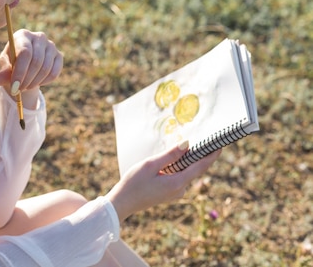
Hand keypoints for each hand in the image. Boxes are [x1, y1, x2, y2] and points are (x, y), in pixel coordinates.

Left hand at [0, 29, 62, 107]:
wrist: (26, 64)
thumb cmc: (12, 63)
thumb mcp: (5, 67)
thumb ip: (1, 73)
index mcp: (22, 35)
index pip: (25, 53)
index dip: (20, 72)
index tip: (15, 88)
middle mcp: (39, 37)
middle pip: (36, 61)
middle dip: (27, 80)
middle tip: (19, 90)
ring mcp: (51, 45)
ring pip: (45, 68)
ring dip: (34, 82)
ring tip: (25, 87)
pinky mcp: (59, 55)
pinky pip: (54, 72)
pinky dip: (44, 82)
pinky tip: (36, 82)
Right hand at [105, 141, 220, 221]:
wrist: (123, 202)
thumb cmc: (134, 182)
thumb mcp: (150, 165)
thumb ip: (170, 155)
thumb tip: (187, 144)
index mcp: (177, 182)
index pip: (201, 167)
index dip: (211, 155)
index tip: (220, 145)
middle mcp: (180, 190)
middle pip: (195, 170)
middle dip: (199, 156)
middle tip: (205, 141)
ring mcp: (175, 193)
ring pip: (186, 173)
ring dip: (186, 161)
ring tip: (185, 147)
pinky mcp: (170, 193)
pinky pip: (179, 178)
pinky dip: (178, 168)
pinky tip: (170, 161)